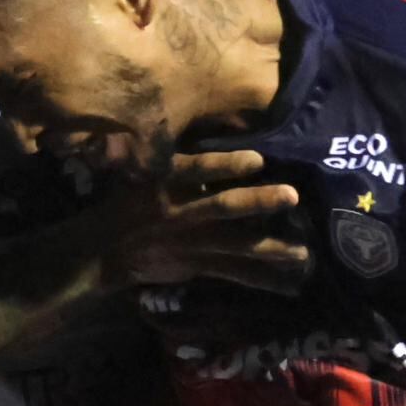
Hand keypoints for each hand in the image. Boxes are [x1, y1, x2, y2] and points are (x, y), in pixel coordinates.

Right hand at [97, 144, 307, 292]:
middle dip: (259, 201)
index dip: (226, 166)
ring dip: (272, 247)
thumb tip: (210, 123)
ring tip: (303, 251)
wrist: (103, 248)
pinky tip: (290, 283)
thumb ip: (174, 156)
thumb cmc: (129, 199)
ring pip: (236, 245)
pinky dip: (262, 278)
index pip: (197, 169)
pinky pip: (235, 273)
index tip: (258, 159)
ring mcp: (192, 242)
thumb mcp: (140, 169)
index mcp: (167, 182)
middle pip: (224, 206)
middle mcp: (181, 212)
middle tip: (293, 196)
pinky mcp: (197, 265)